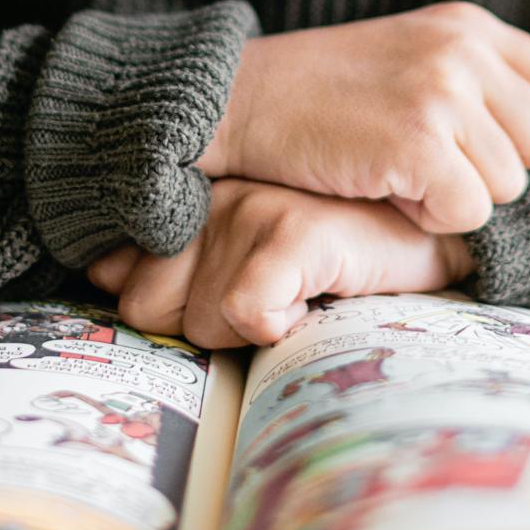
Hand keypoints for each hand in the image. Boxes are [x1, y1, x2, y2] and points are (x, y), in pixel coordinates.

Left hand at [88, 179, 475, 347]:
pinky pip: (245, 312)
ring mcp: (250, 207)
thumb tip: (102, 275)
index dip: (172, 316)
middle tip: (268, 302)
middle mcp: (211, 196)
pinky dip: (276, 328)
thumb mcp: (240, 266)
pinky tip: (311, 304)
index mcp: (193, 203)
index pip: (124, 287)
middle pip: (148, 312)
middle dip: (204, 328)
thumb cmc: (332, 265)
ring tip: (298, 297)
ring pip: (198, 321)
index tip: (230, 304)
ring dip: (247, 333)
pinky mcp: (293, 230)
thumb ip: (171, 269)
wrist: (427, 244)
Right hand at [197, 2, 529, 233]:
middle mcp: (466, 52)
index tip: (464, 141)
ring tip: (393, 169)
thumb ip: (479, 79)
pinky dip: (427, 216)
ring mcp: (444, 94)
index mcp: (470, 26)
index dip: (520, 132)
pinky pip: (467, 213)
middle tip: (423, 162)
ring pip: (506, 187)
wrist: (239, 101)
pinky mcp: (419, 142)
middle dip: (489, 170)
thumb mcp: (409, 55)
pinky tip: (384, 189)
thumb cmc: (319, 95)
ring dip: (451, 196)